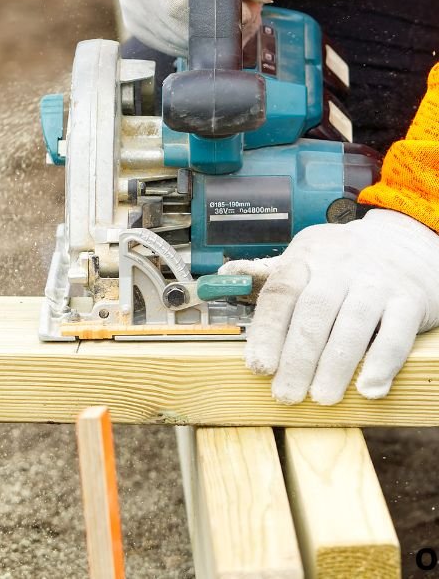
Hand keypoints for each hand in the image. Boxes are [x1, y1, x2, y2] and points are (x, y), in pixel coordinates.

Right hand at [120, 0, 281, 56]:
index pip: (180, 2)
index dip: (215, 14)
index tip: (243, 8)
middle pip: (178, 27)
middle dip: (218, 29)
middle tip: (246, 13)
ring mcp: (130, 0)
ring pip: (173, 40)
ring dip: (207, 35)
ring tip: (227, 10)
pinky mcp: (132, 17)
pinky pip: (165, 41)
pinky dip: (190, 36)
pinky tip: (205, 16)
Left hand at [218, 210, 438, 404]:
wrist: (407, 239)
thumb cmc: (344, 259)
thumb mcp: (305, 256)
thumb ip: (270, 274)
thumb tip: (224, 274)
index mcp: (306, 258)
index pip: (281, 293)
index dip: (267, 332)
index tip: (258, 367)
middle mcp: (340, 267)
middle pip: (314, 312)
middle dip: (297, 358)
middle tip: (286, 395)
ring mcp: (377, 282)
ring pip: (354, 324)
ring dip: (336, 365)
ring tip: (322, 397)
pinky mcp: (411, 299)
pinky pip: (397, 331)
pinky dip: (383, 362)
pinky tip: (369, 388)